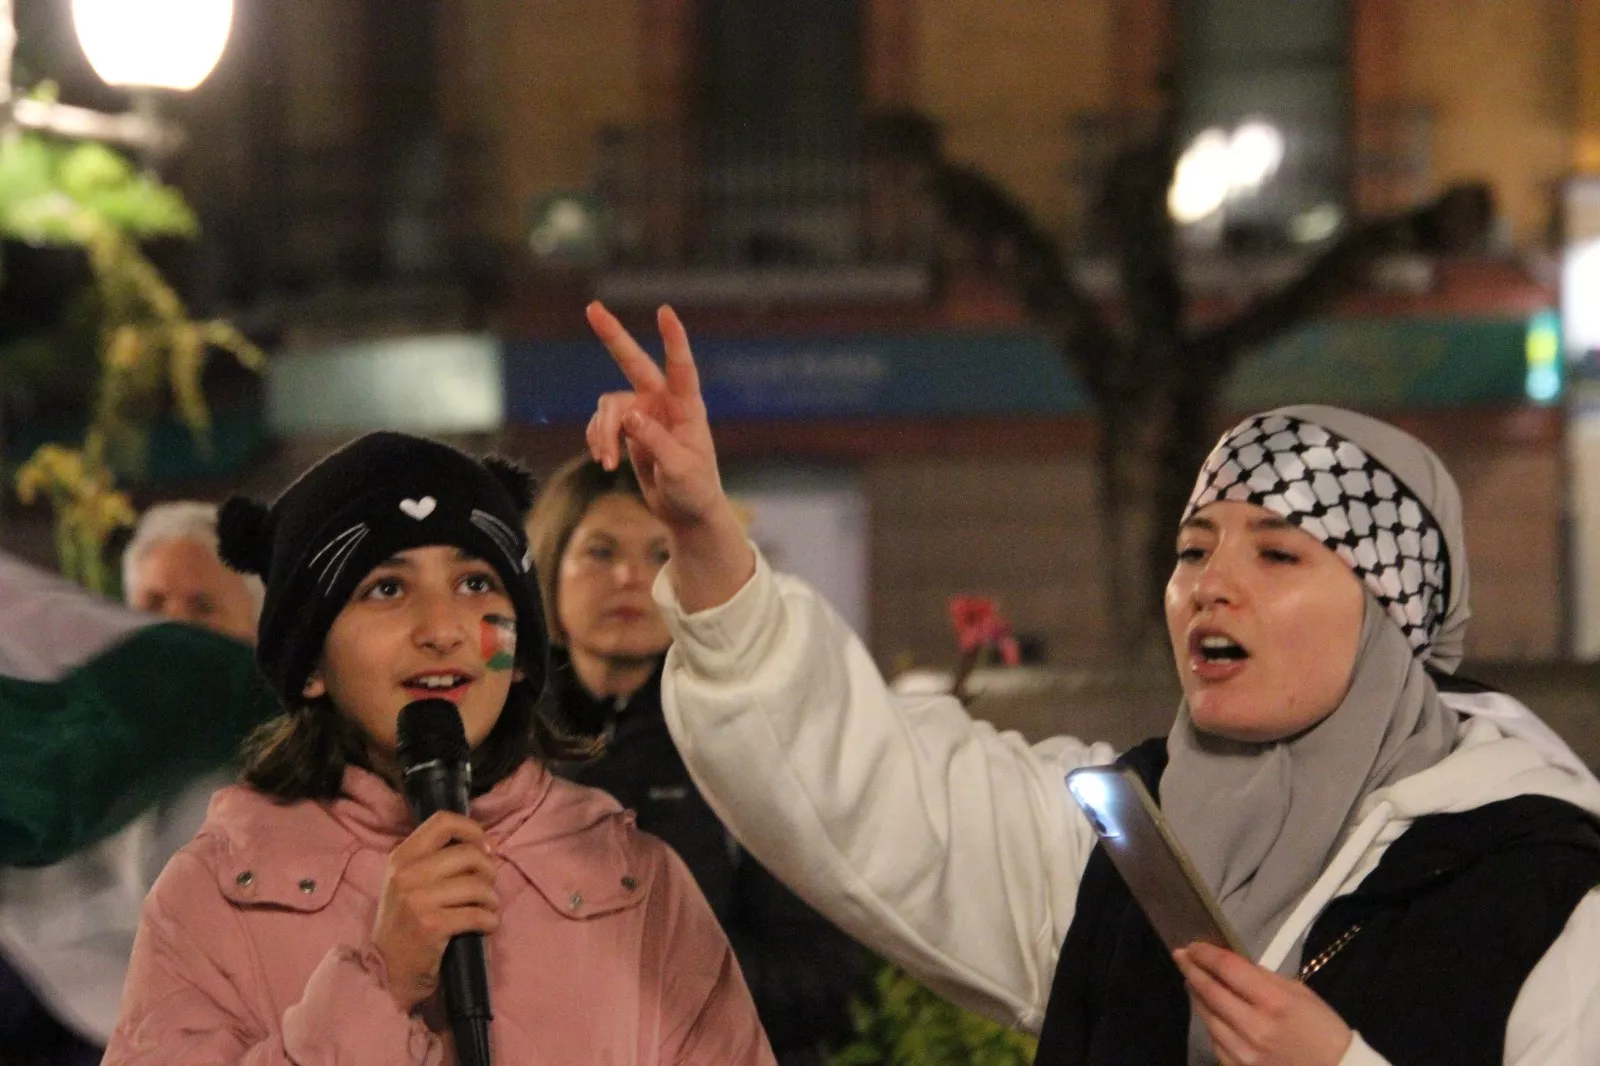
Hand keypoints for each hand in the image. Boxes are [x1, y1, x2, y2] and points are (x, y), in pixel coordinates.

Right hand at [371, 811, 498, 1011]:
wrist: (388, 970)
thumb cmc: (405, 923)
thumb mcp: (407, 882)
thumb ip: (436, 860)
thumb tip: (485, 844)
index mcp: (401, 857)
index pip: (443, 821)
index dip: (473, 830)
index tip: (486, 848)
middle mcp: (406, 875)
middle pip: (468, 854)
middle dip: (489, 870)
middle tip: (488, 886)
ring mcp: (417, 901)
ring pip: (477, 885)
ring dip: (492, 899)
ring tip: (487, 908)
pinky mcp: (431, 926)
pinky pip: (477, 914)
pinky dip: (490, 921)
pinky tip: (486, 926)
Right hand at [586, 302, 753, 611]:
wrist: (687, 512)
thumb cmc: (694, 490)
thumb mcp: (679, 470)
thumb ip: (655, 442)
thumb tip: (628, 417)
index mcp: (687, 408)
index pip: (681, 368)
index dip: (673, 339)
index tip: (665, 311)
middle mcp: (664, 404)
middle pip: (634, 363)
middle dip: (613, 337)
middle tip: (592, 307)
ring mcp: (643, 414)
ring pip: (609, 406)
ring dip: (602, 433)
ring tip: (607, 463)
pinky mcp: (628, 430)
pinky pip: (601, 424)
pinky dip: (598, 441)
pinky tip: (604, 462)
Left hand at [1174, 942, 1352, 1065]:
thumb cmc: (1321, 1029)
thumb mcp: (1298, 992)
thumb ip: (1262, 978)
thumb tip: (1230, 964)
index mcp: (1274, 1002)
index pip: (1227, 969)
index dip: (1204, 954)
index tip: (1191, 945)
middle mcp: (1254, 1028)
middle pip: (1210, 992)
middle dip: (1191, 970)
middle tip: (1181, 957)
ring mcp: (1244, 1053)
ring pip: (1207, 1017)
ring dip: (1196, 995)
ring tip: (1193, 980)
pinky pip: (1214, 1041)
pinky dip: (1210, 1022)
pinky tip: (1210, 1011)